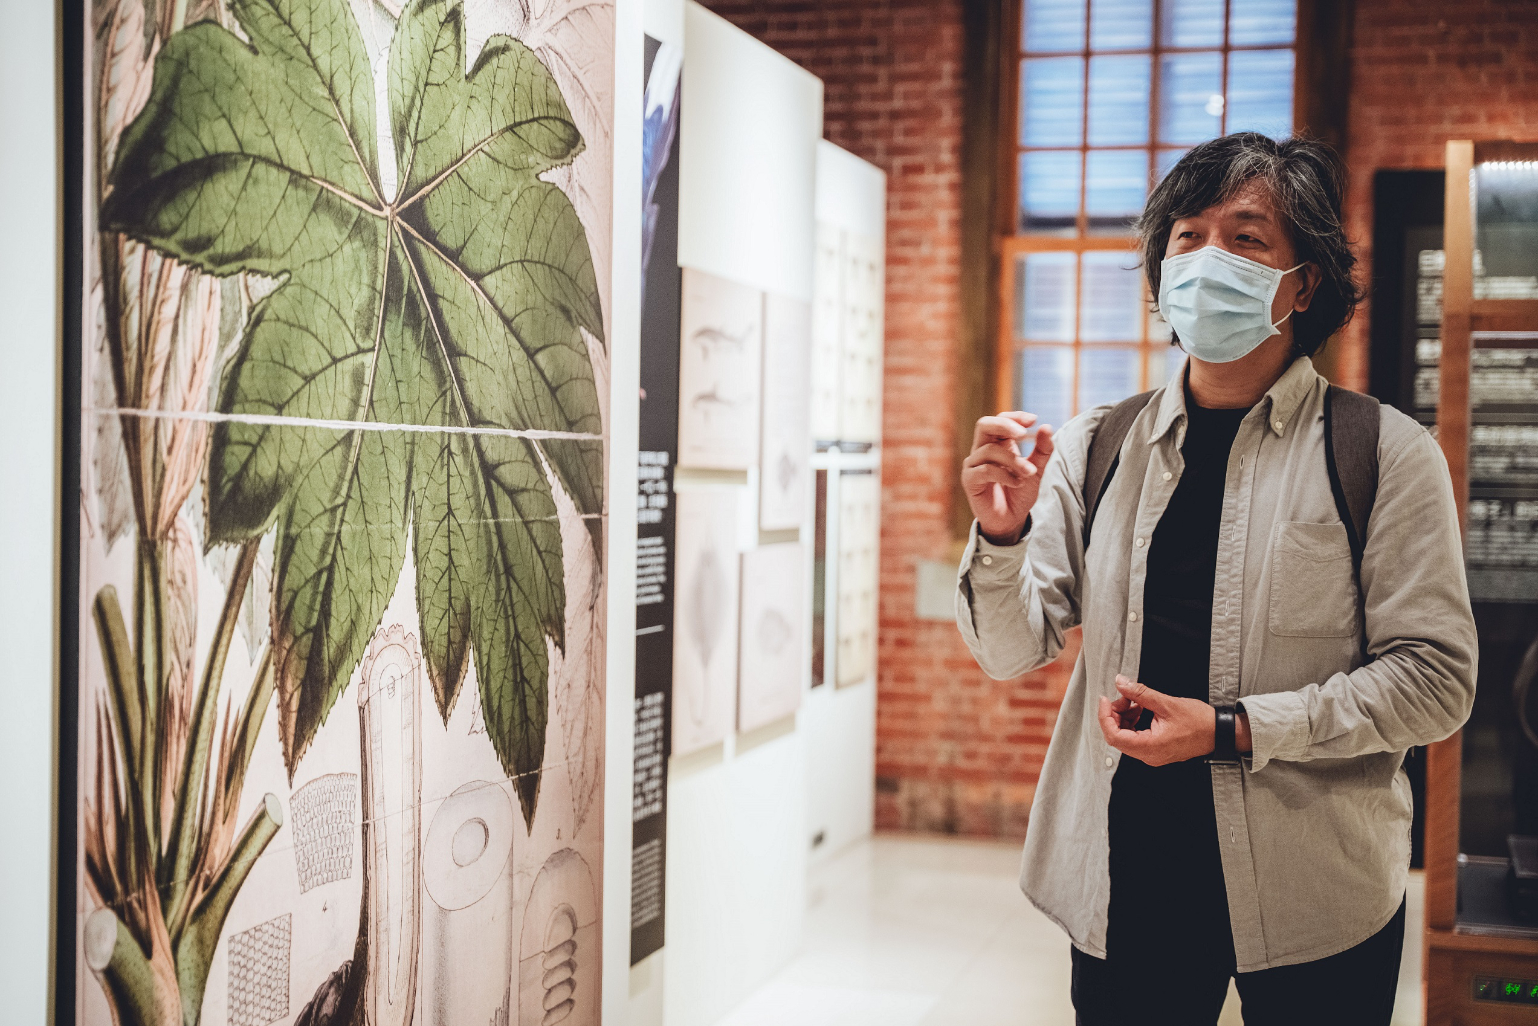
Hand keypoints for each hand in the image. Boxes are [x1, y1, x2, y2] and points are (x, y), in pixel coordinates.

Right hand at [962, 412, 1054, 543]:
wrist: (1011, 520)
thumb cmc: (1019, 492)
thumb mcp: (1036, 470)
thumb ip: (1042, 450)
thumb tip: (1047, 427)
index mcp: (998, 443)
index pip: (1001, 420)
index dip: (1015, 416)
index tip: (1033, 420)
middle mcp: (983, 450)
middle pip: (984, 424)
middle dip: (1004, 425)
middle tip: (1023, 434)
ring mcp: (974, 464)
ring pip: (990, 450)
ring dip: (1013, 460)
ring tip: (1029, 473)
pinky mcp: (969, 480)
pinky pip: (985, 470)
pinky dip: (1005, 475)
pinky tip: (1017, 483)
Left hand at [1098, 676, 1216, 766]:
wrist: (1219, 733)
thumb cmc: (1200, 722)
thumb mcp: (1166, 703)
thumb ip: (1140, 693)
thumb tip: (1121, 683)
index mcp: (1150, 747)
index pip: (1114, 736)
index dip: (1105, 716)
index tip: (1105, 699)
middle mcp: (1149, 755)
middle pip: (1117, 736)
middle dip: (1116, 714)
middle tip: (1125, 696)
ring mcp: (1152, 755)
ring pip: (1125, 737)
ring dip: (1125, 717)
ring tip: (1135, 701)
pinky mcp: (1156, 750)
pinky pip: (1136, 738)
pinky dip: (1134, 722)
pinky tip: (1141, 709)